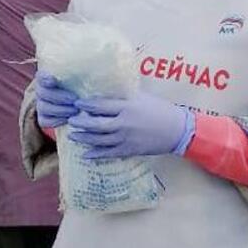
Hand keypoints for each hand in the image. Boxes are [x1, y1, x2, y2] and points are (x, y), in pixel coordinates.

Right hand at [35, 72, 78, 128]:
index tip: (53, 80)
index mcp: (48, 76)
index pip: (41, 76)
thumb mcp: (81, 75)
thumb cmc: (81, 84)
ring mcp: (41, 104)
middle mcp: (42, 90)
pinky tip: (67, 120)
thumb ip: (82, 70)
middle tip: (74, 99)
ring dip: (59, 110)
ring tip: (75, 111)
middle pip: (42, 93)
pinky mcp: (43, 118)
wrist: (74, 102)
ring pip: (43, 108)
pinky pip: (44, 121)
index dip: (45, 78)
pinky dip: (55, 121)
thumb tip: (97, 58)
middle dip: (58, 97)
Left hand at [67, 93, 193, 159]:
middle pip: (96, 124)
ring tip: (74, 136)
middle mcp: (123, 123)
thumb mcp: (142, 97)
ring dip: (84, 138)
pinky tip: (85, 155)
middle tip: (71, 120)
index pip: (100, 105)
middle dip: (81, 123)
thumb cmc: (160, 110)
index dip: (86, 105)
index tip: (77, 104)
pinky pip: (108, 153)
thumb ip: (124, 96)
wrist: (177, 130)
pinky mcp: (129, 150)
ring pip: (99, 140)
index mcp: (127, 107)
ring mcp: (126, 138)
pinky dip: (96, 154)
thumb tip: (106, 92)